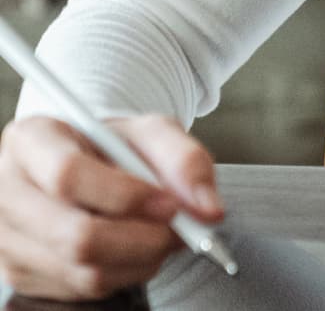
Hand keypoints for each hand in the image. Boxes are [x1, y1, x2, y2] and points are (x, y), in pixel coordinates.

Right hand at [0, 114, 222, 301]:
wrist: (89, 166)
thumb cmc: (115, 146)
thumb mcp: (152, 132)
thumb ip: (185, 159)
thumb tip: (208, 210)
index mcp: (31, 141)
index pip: (68, 175)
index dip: (126, 195)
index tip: (171, 204)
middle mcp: (7, 191)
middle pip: (75, 235)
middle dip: (143, 239)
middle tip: (181, 230)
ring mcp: (8, 239)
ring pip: (83, 270)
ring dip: (142, 259)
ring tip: (164, 234)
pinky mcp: (21, 274)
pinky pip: (84, 289)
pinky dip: (127, 273)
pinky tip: (138, 249)